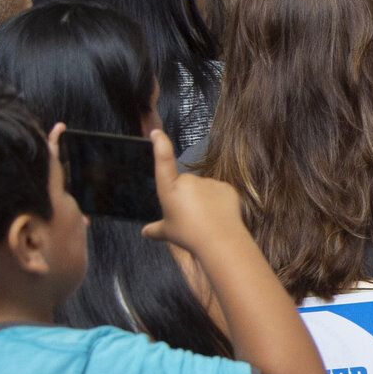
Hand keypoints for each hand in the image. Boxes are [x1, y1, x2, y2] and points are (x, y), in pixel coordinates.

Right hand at [140, 127, 247, 253]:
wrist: (220, 241)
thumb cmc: (189, 235)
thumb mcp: (167, 232)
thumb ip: (155, 229)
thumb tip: (146, 231)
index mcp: (170, 188)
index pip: (163, 160)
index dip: (160, 144)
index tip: (156, 133)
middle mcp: (189, 181)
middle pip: (184, 184)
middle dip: (185, 196)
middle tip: (189, 217)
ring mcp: (209, 182)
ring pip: (202, 188)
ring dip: (202, 199)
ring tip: (205, 219)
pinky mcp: (226, 187)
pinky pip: (218, 192)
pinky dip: (217, 201)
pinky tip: (218, 215)